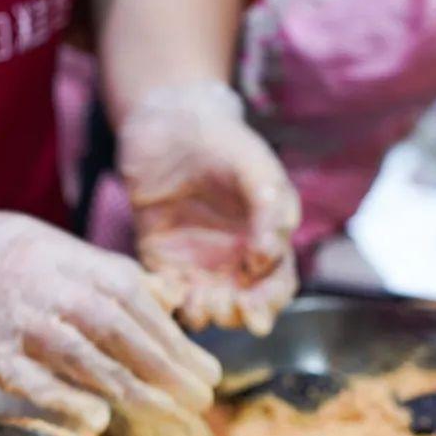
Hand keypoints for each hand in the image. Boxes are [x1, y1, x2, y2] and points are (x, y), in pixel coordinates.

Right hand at [0, 201, 219, 435]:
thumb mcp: (55, 247)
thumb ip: (110, 274)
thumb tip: (171, 297)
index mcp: (70, 258)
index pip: (134, 295)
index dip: (174, 333)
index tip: (207, 367)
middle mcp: (48, 286)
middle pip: (117, 326)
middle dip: (166, 364)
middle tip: (203, 396)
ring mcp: (15, 320)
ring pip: (81, 353)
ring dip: (131, 385)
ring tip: (170, 411)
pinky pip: (29, 378)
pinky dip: (64, 399)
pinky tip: (99, 419)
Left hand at [118, 82, 299, 337]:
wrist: (169, 122)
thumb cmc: (222, 142)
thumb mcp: (255, 167)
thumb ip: (270, 208)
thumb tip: (269, 258)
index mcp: (266, 241)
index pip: (276, 286)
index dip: (269, 303)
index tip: (257, 311)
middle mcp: (234, 259)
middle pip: (241, 304)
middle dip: (235, 314)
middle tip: (225, 308)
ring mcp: (196, 262)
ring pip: (204, 305)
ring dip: (203, 313)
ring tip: (197, 304)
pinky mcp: (160, 259)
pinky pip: (165, 291)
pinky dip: (167, 300)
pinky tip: (166, 290)